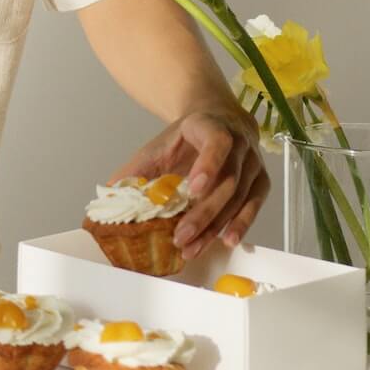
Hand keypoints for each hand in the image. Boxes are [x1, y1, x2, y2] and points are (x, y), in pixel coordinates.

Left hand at [110, 101, 269, 260]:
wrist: (218, 122)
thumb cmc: (186, 139)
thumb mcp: (158, 147)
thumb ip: (136, 170)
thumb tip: (108, 195)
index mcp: (211, 126)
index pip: (217, 142)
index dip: (208, 165)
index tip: (193, 189)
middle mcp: (240, 143)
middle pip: (227, 181)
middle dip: (203, 213)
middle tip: (181, 235)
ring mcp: (253, 163)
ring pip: (239, 198)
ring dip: (215, 226)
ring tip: (193, 247)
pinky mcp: (261, 181)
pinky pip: (254, 205)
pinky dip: (241, 224)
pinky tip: (227, 240)